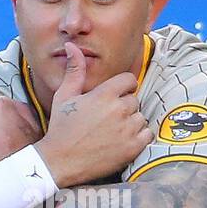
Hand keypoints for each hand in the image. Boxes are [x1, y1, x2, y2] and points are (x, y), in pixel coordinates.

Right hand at [35, 44, 153, 187]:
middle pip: (134, 100)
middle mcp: (119, 109)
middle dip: (125, 106)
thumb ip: (75, 71)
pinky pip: (147, 134)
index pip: (129, 80)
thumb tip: (72, 46)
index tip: (114, 97)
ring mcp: (127, 129)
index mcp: (104, 94)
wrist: (60, 161)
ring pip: (141, 117)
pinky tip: (123, 140)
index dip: (122, 87)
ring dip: (132, 122)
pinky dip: (139, 137)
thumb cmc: (61, 128)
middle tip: (109, 118)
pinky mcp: (132, 147)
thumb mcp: (64, 96)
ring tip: (114, 131)